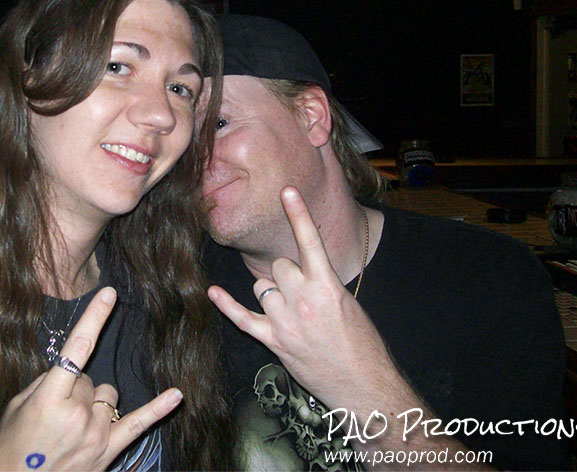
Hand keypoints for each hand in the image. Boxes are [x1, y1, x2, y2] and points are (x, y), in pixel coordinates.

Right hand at [0, 286, 183, 470]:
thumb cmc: (12, 447)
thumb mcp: (18, 407)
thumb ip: (45, 382)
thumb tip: (69, 369)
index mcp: (50, 397)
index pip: (77, 348)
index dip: (94, 318)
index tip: (109, 294)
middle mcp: (77, 413)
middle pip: (90, 377)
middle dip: (74, 388)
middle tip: (55, 414)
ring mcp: (96, 432)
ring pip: (108, 394)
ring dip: (94, 402)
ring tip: (72, 426)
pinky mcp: (109, 450)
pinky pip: (138, 424)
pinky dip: (159, 409)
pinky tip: (177, 395)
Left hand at [207, 186, 397, 417]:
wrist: (364, 385)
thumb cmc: (362, 345)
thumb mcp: (349, 304)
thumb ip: (323, 283)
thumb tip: (303, 270)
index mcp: (328, 286)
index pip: (309, 241)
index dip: (298, 214)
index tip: (287, 191)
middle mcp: (303, 300)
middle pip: (279, 266)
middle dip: (288, 274)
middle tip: (304, 294)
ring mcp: (285, 321)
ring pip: (263, 287)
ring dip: (274, 293)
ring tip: (294, 312)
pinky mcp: (273, 341)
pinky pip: (242, 317)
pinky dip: (227, 305)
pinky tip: (213, 292)